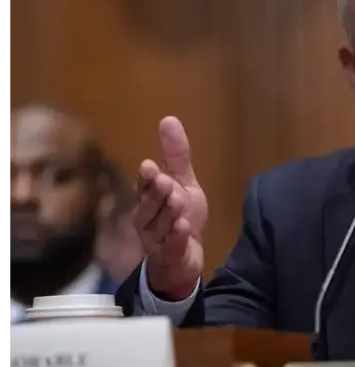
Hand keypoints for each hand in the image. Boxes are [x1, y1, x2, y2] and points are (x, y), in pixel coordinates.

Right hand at [134, 116, 207, 298]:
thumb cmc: (181, 217)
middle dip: (156, 194)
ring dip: (168, 214)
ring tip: (178, 202)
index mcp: (149, 199)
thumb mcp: (184, 184)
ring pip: (159, 226)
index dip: (147, 179)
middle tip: (166, 182)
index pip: (144, 187)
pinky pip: (170, 247)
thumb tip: (168, 119)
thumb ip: (176, 156)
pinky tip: (183, 228)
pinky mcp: (168, 257)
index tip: (149, 166)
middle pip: (148, 206)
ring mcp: (156, 240)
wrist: (186, 259)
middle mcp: (147, 219)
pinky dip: (176, 238)